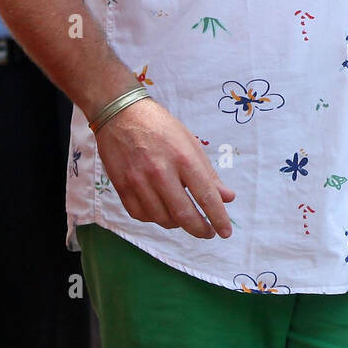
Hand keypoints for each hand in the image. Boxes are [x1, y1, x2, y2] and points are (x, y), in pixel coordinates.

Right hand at [93, 96, 235, 237]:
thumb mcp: (190, 144)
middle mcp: (161, 172)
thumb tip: (227, 197)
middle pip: (183, 215)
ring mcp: (138, 181)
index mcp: (183, 158)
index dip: (218, 218)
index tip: (226, 231)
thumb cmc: (161, 127)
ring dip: (177, 224)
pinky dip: (154, 218)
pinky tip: (162, 211)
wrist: (121, 114)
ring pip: (161, 218)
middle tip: (208, 232)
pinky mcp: (121, 187)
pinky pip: (140, 215)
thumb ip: (208, 174)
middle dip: (200, 229)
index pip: (206, 196)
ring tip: (185, 218)